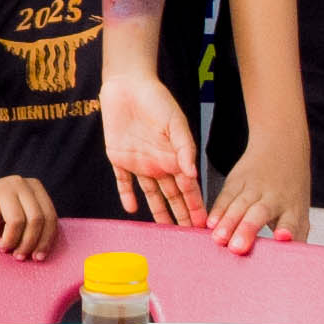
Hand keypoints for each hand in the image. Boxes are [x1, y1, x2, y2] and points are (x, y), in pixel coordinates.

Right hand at [0, 173, 57, 260]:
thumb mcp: (18, 221)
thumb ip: (32, 228)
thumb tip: (41, 253)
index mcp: (34, 188)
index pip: (49, 216)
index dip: (45, 240)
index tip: (37, 257)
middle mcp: (20, 182)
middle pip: (36, 219)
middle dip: (28, 243)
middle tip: (18, 256)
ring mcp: (1, 185)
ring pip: (17, 220)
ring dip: (10, 241)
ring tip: (3, 248)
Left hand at [101, 75, 202, 228]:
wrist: (128, 85)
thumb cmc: (157, 99)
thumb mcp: (175, 121)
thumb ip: (184, 147)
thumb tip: (193, 174)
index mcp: (176, 156)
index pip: (189, 188)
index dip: (196, 206)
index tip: (203, 226)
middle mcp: (160, 163)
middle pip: (172, 197)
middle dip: (182, 216)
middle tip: (188, 238)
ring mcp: (140, 163)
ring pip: (151, 195)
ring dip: (158, 212)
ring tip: (165, 231)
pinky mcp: (120, 158)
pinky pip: (123, 182)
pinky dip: (126, 195)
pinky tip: (132, 210)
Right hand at [209, 138, 309, 253]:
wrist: (282, 145)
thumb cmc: (290, 189)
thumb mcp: (299, 210)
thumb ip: (295, 236)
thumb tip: (292, 266)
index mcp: (292, 208)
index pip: (291, 221)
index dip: (288, 230)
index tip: (283, 237)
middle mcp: (273, 198)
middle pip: (259, 214)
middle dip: (248, 230)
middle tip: (237, 248)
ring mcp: (254, 188)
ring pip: (239, 205)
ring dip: (228, 223)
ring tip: (218, 239)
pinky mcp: (237, 180)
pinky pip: (225, 196)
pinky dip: (217, 210)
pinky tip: (210, 223)